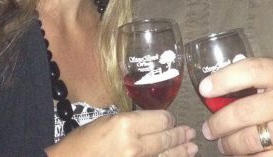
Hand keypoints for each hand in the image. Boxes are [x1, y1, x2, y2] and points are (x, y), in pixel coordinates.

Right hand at [46, 109, 197, 156]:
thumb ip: (130, 121)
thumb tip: (151, 123)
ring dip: (181, 152)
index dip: (169, 119)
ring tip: (192, 149)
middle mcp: (134, 145)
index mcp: (126, 125)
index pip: (161, 119)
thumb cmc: (81, 144)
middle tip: (190, 133)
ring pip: (166, 156)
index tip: (170, 119)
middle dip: (180, 135)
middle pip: (166, 138)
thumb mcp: (105, 121)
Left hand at [199, 57, 272, 155]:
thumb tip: (223, 89)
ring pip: (249, 142)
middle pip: (243, 113)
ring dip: (229, 146)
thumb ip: (265, 79)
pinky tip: (244, 156)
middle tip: (209, 128)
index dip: (223, 79)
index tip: (205, 88)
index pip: (250, 71)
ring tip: (224, 144)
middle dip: (218, 123)